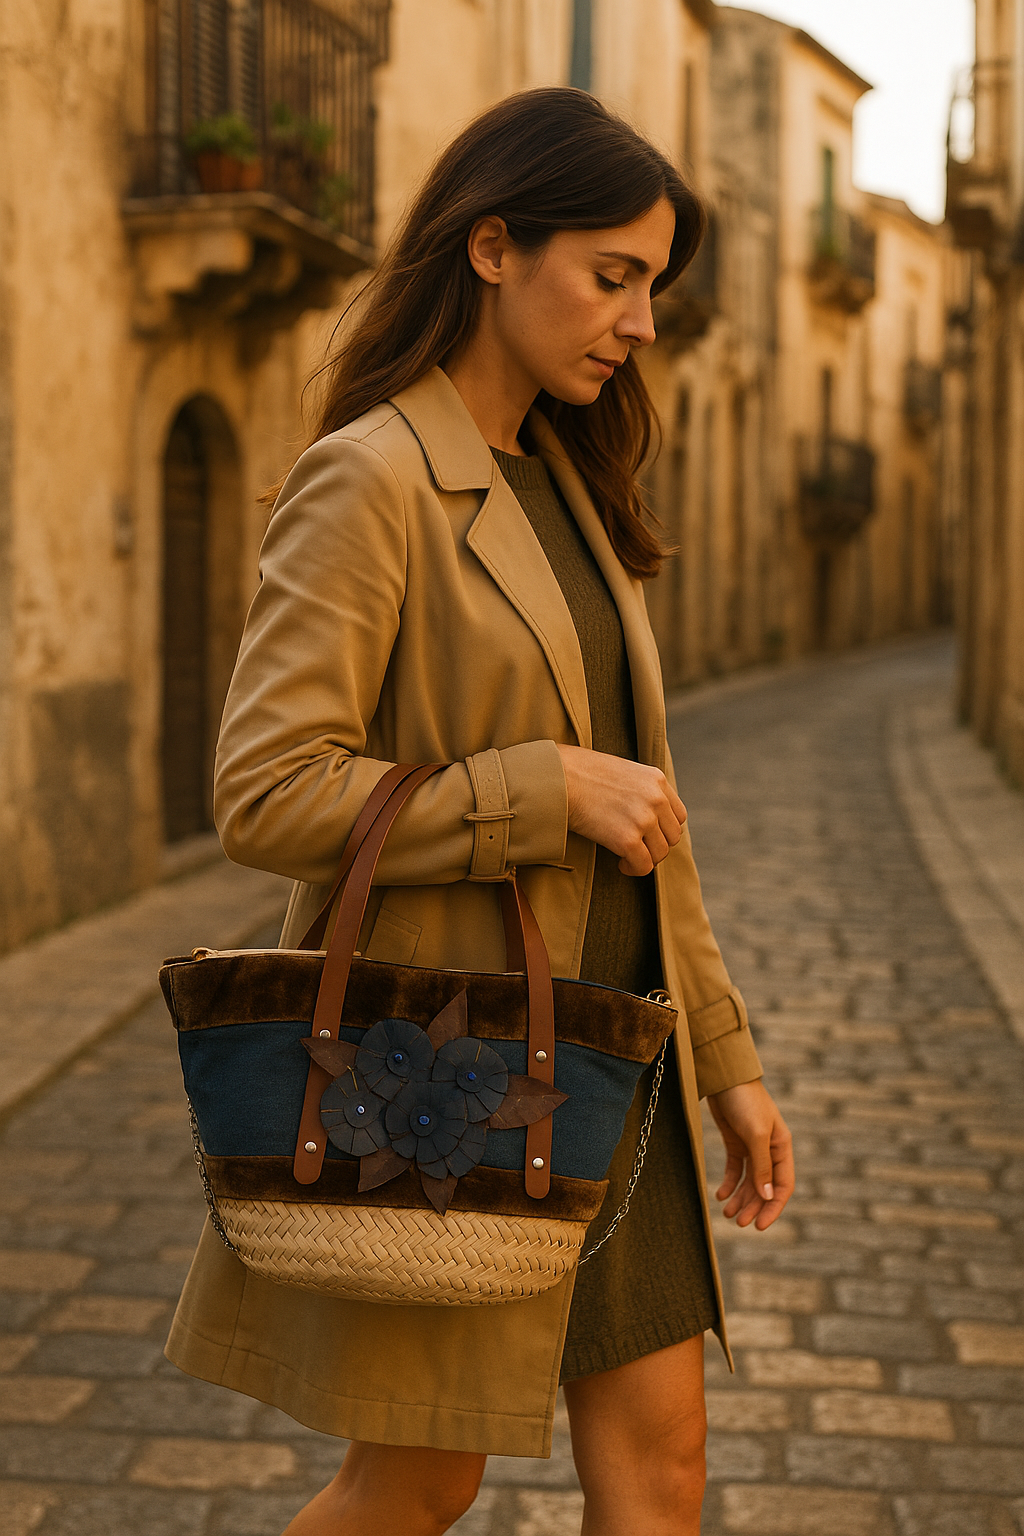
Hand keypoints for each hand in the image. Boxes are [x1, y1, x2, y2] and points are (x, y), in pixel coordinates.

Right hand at [556, 744, 686, 875]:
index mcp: (656, 779)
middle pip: (672, 836)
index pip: (677, 815)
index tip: (646, 834)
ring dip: (644, 858)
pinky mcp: (627, 839)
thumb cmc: (576, 771)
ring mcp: (644, 819)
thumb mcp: (619, 770)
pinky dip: (633, 869)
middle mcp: (656, 798)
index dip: (662, 829)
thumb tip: (638, 812)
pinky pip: (643, 866)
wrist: (555, 777)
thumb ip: (637, 789)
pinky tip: (620, 863)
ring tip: (626, 856)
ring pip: (660, 854)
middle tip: (636, 848)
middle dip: (655, 846)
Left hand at [707, 1079, 793, 1230]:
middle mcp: (770, 1149)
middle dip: (754, 1206)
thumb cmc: (745, 1101)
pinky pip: (736, 1170)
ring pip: (750, 1181)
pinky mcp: (735, 1142)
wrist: (724, 1077)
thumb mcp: (756, 1134)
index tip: (760, 1226)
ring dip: (741, 1198)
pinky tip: (720, 1195)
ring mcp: (752, 1146)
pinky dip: (730, 1184)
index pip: (783, 1185)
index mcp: (782, 1147)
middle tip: (739, 1223)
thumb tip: (767, 1195)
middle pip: (765, 1187)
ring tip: (728, 1214)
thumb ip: (762, 1165)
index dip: (773, 1207)